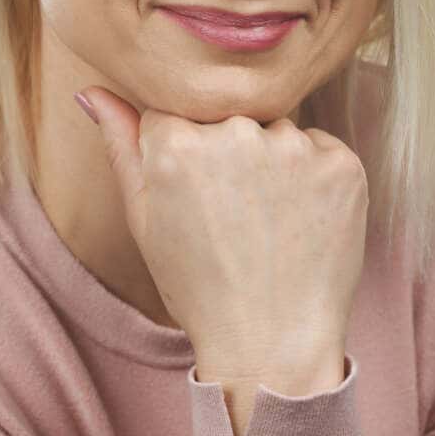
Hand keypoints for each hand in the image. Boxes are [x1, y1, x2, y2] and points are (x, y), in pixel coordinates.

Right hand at [77, 87, 367, 365]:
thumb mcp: (144, 219)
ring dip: (273, 161)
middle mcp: (236, 134)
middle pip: (228, 116)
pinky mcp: (343, 165)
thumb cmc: (199, 286)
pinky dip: (312, 177)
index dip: (181, 152)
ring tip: (267, 222)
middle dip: (228, 151)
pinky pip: (320, 148)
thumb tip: (92, 91)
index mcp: (177, 144)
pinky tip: (300, 222)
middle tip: (233, 215)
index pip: (174, 112)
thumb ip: (121, 144)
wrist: (273, 344)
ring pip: (276, 130)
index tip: (193, 193)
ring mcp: (295, 148)